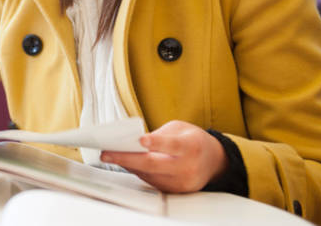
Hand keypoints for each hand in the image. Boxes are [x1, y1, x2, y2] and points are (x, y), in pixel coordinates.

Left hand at [100, 120, 227, 192]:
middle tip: (107, 154)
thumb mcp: (180, 128)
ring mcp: (182, 182)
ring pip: (149, 175)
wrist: (214, 161)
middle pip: (154, 165)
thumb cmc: (193, 140)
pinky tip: (126, 164)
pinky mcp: (176, 191)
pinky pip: (152, 182)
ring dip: (127, 166)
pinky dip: (137, 172)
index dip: (156, 143)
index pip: (172, 145)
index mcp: (192, 146)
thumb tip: (134, 142)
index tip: (140, 140)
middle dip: (127, 159)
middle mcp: (188, 167)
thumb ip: (160, 134)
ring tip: (110, 157)